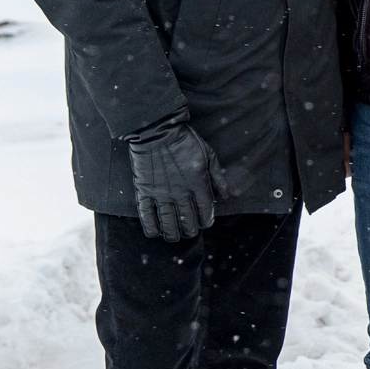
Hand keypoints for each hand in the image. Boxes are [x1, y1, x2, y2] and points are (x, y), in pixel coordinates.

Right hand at [125, 115, 223, 240]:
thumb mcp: (209, 154)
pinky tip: (154, 233)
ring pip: (168, 221)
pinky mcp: (144, 190)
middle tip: (191, 232)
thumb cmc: (184, 140)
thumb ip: (217, 177)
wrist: (156, 131)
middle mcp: (180, 192)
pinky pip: (146, 214)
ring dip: (172, 233)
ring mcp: (160, 193)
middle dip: (191, 229)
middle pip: (187, 219)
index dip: (207, 220)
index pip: (205, 210)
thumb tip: (225, 195)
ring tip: (175, 237)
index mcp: (198, 183)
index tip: (206, 223)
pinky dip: (150, 226)